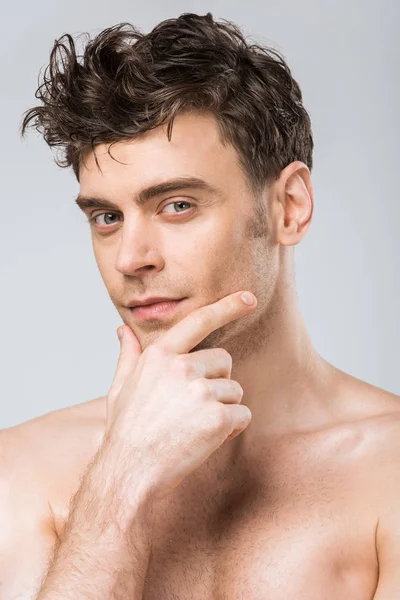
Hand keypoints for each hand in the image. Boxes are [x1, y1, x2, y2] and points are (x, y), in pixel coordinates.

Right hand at [105, 291, 256, 501]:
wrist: (130, 470)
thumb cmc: (126, 430)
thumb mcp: (120, 387)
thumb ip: (128, 356)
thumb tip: (122, 330)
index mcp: (160, 355)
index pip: (198, 322)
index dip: (225, 308)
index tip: (248, 298)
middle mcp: (181, 366)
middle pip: (225, 362)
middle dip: (218, 382)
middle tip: (194, 408)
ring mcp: (201, 391)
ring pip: (235, 391)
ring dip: (223, 409)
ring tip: (194, 427)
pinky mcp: (217, 417)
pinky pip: (242, 416)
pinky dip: (231, 430)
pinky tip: (206, 440)